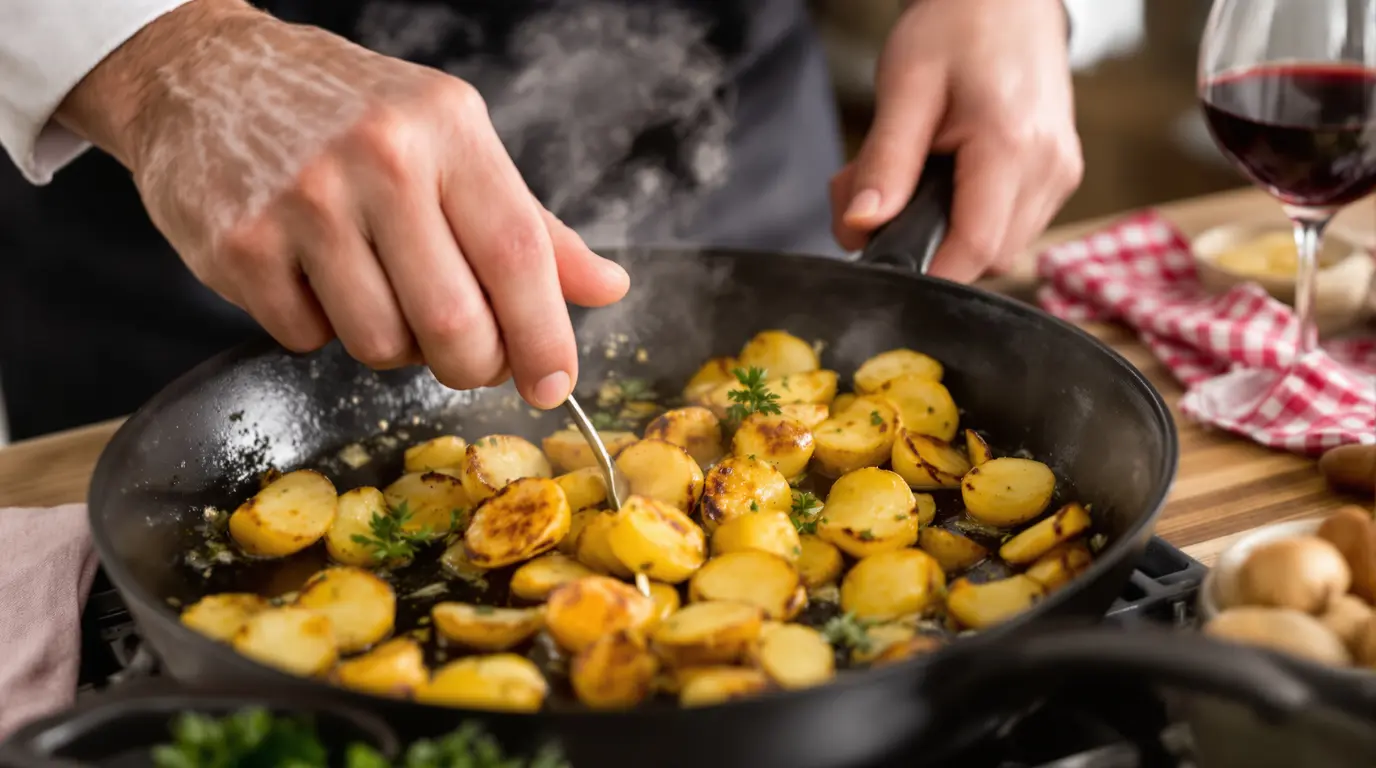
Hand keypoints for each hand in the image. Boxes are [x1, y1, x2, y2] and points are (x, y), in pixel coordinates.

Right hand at [56, 0, 627, 408]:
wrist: (207, 74)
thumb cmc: (348, 113)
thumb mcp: (452, 140)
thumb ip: (530, 224)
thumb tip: (608, 287)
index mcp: (448, 129)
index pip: (518, 254)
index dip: (546, 335)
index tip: (555, 383)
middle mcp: (379, 158)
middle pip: (454, 324)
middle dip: (473, 365)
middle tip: (469, 357)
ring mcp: (303, 202)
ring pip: (382, 345)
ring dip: (394, 346)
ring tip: (379, 289)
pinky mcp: (239, 245)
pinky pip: (307, 339)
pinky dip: (320, 327)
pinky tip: (313, 274)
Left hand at [831, 0, 1082, 281]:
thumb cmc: (957, 28)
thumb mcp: (905, 88)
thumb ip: (883, 163)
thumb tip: (861, 226)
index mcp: (1014, 146)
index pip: (975, 249)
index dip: (926, 272)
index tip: (881, 262)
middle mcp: (1049, 168)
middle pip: (987, 259)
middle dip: (928, 250)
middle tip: (879, 209)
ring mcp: (1060, 174)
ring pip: (1000, 250)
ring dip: (948, 236)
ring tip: (913, 184)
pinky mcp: (1058, 175)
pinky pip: (1012, 227)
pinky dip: (970, 220)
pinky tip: (944, 183)